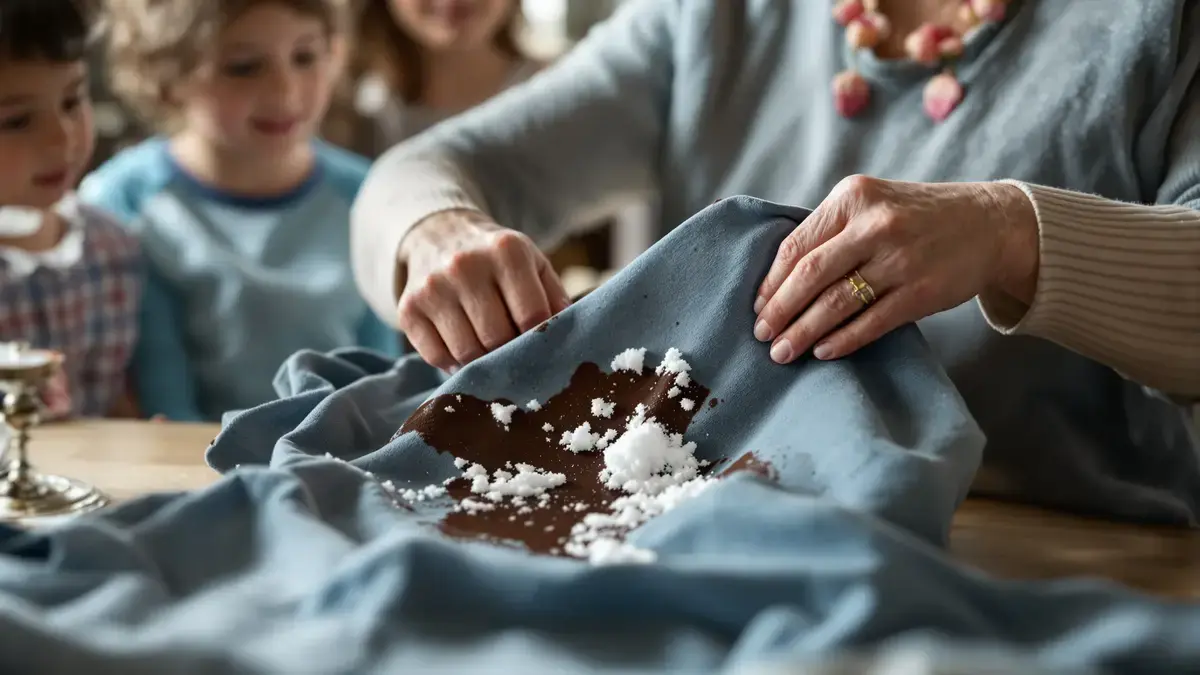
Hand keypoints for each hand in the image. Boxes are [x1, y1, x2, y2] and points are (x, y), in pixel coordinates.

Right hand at [398, 210, 570, 370]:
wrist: (441, 235)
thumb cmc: (498, 260)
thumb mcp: (532, 263)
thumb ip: (555, 297)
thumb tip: (566, 338)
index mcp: (506, 251)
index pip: (531, 316)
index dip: (538, 338)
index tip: (539, 344)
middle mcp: (465, 265)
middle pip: (497, 338)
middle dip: (509, 352)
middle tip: (514, 352)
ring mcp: (432, 287)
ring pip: (466, 352)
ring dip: (482, 361)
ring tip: (490, 351)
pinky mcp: (408, 308)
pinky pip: (436, 357)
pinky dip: (453, 363)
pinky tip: (463, 350)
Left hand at [752, 175, 1037, 362]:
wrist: (988, 224)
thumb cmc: (915, 217)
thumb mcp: (872, 203)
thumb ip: (830, 230)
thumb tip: (777, 281)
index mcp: (853, 197)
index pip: (796, 246)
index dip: (771, 282)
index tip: (756, 307)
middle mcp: (875, 224)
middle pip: (810, 275)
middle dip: (780, 311)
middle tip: (761, 336)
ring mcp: (900, 258)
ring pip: (837, 302)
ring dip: (804, 332)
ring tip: (783, 352)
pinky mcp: (922, 291)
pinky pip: (871, 322)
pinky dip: (842, 340)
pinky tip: (823, 352)